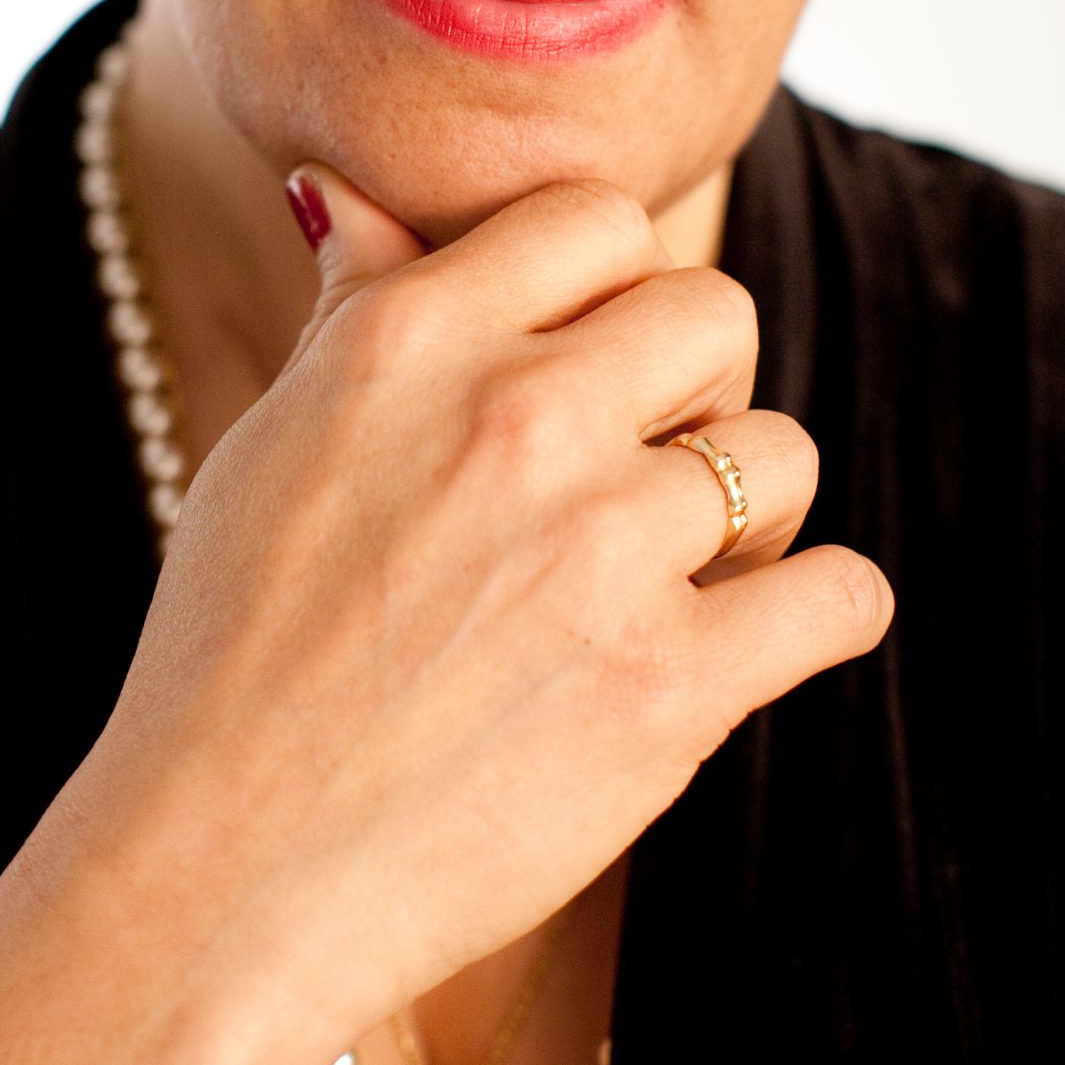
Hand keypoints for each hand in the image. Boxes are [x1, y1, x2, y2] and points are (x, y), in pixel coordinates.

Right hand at [96, 165, 890, 1048]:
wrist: (223, 870)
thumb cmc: (229, 657)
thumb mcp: (268, 445)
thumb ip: (349, 312)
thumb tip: (343, 194)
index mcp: (411, 339)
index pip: (596, 220)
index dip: (606, 291)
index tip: (587, 364)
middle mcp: (516, 416)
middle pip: (715, 313)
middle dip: (694, 384)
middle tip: (640, 471)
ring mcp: (602, 550)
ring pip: (784, 452)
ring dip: (749, 509)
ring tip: (676, 574)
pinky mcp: (670, 686)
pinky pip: (841, 595)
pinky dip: (819, 615)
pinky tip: (760, 638)